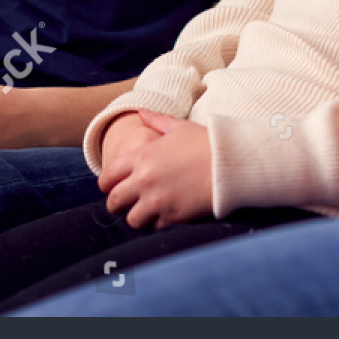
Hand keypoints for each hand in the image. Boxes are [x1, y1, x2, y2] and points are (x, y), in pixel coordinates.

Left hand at [99, 110, 212, 228]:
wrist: (231, 163)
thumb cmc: (205, 142)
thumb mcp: (178, 127)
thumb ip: (156, 120)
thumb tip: (141, 111)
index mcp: (142, 157)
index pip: (108, 176)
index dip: (107, 184)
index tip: (113, 187)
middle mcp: (144, 180)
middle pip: (114, 201)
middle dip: (117, 204)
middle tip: (126, 204)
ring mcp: (157, 200)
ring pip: (132, 219)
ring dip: (138, 216)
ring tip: (146, 212)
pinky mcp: (172, 216)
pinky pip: (155, 227)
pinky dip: (159, 223)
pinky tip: (167, 215)